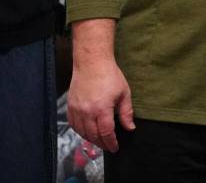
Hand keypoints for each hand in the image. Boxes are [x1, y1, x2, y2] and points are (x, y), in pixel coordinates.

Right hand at [68, 18, 135, 151]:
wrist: (91, 63)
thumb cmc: (110, 76)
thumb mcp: (124, 93)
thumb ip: (126, 113)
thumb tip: (130, 128)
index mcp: (102, 109)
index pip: (106, 133)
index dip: (111, 143)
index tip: (115, 148)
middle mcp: (87, 112)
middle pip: (93, 135)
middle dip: (102, 144)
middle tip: (108, 146)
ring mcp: (76, 110)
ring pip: (82, 132)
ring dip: (91, 139)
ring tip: (99, 141)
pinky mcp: (70, 107)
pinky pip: (73, 125)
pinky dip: (80, 131)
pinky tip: (87, 132)